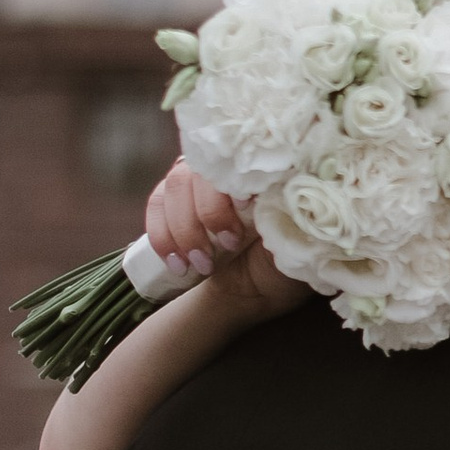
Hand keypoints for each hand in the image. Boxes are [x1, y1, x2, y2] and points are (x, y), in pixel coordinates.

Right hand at [143, 164, 299, 321]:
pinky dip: (162, 236)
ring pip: (176, 185)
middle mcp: (228, 171)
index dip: (240, 176)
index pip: (248, 157)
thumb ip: (289, 227)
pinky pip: (156, 205)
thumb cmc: (278, 269)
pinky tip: (176, 264)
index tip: (244, 204)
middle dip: (211, 211)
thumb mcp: (293, 251)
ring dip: (185, 227)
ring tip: (203, 265)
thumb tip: (285, 204)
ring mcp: (196, 181)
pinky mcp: (172, 200)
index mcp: (265, 176)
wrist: (248, 293)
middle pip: (206, 169)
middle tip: (229, 245)